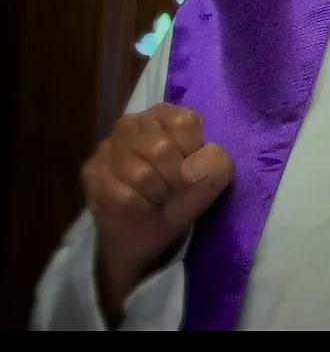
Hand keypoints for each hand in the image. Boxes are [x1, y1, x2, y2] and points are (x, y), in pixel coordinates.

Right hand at [81, 103, 233, 314]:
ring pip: (141, 173)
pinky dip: (141, 207)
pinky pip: (125, 195)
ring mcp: (107, 147)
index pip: (185, 123)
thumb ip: (215, 167)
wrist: (142, 235)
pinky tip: (140, 205)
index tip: (192, 168)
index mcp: (166, 116)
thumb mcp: (210, 182)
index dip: (194, 153)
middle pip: (161, 148)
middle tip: (174, 188)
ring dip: (157, 194)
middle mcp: (132, 124)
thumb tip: (193, 168)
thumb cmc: (179, 198)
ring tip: (158, 196)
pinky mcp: (92, 173)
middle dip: (176, 178)